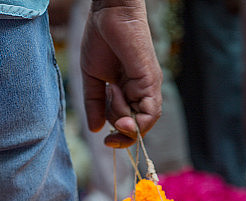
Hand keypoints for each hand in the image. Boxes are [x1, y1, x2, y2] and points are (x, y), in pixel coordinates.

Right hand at [81, 0, 162, 146]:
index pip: (131, 126)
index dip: (121, 137)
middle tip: (109, 120)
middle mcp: (143, 94)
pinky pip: (149, 113)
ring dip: (123, 119)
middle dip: (122, 133)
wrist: (108, 14)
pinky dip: (132, 113)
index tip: (107, 140)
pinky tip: (115, 92)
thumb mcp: (92, 79)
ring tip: (111, 91)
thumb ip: (94, 105)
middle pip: (138, 129)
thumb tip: (96, 130)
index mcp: (130, 94)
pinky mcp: (152, 82)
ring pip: (143, 124)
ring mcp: (149, 89)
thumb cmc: (101, 40)